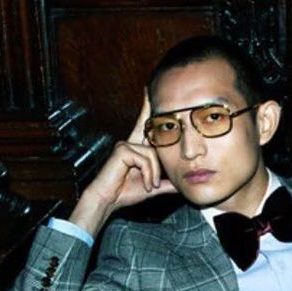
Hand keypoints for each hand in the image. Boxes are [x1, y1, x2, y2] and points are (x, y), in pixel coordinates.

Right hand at [69, 91, 176, 236]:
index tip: (149, 89)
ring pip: (153, 154)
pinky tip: (144, 184)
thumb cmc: (126, 193)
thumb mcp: (153, 186)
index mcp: (136, 148)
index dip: (147, 107)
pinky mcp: (122, 149)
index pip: (145, 124)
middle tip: (151, 176)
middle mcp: (130, 143)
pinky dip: (149, 174)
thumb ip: (166, 183)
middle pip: (155, 142)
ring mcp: (125, 145)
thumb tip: (182, 184)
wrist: (109, 200)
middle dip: (156, 147)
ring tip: (149, 186)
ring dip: (154, 174)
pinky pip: (145, 159)